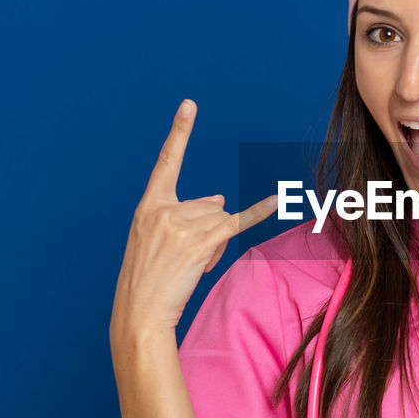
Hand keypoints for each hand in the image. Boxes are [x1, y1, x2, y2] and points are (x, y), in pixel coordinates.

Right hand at [109, 99, 277, 339]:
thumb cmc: (149, 281)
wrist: (139, 312)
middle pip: (208, 204)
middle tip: (184, 259)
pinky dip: (260, 212)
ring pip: (220, 219)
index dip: (179, 133)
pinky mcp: (199, 242)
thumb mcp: (159, 242)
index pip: (166, 163)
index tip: (189, 105)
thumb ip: (187, 215)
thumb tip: (219, 197)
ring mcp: (181, 225)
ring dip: (215, 243)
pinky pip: (237, 223)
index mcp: (148, 207)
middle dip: (206, 230)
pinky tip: (279, 199)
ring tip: (190, 265)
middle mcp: (163, 210)